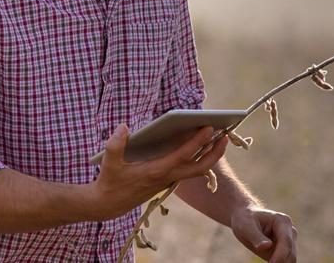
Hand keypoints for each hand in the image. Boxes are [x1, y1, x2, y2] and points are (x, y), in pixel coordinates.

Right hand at [87, 123, 228, 220]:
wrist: (107, 205)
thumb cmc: (109, 182)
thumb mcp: (108, 162)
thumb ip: (115, 144)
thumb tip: (124, 127)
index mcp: (156, 171)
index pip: (183, 155)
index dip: (197, 142)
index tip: (209, 128)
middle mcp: (166, 177)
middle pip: (199, 167)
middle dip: (215, 153)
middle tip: (226, 135)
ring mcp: (167, 180)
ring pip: (195, 170)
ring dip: (208, 155)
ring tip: (217, 138)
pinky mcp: (165, 181)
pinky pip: (187, 170)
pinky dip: (197, 159)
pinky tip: (197, 146)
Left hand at [230, 205, 296, 261]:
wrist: (244, 219)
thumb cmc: (245, 220)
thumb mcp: (246, 226)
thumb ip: (256, 236)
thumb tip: (267, 246)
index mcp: (282, 221)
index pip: (286, 241)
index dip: (280, 255)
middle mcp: (290, 231)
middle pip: (291, 253)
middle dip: (281, 262)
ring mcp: (289, 241)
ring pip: (290, 260)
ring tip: (267, 262)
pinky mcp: (285, 250)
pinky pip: (286, 262)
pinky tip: (269, 262)